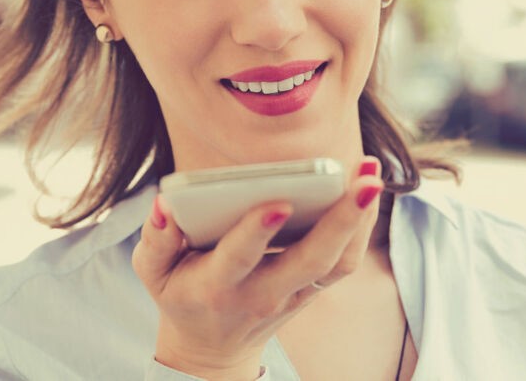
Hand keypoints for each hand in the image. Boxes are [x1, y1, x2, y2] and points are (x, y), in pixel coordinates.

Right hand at [132, 156, 384, 380]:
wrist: (211, 350)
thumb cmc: (181, 296)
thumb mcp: (153, 273)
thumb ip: (154, 239)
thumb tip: (165, 205)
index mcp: (218, 286)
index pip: (240, 257)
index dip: (257, 232)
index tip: (278, 202)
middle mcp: (263, 293)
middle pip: (311, 260)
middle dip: (341, 219)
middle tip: (366, 181)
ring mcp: (293, 295)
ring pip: (337, 263)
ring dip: (360, 220)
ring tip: (372, 174)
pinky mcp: (312, 291)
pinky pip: (344, 263)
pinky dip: (360, 228)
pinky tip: (367, 191)